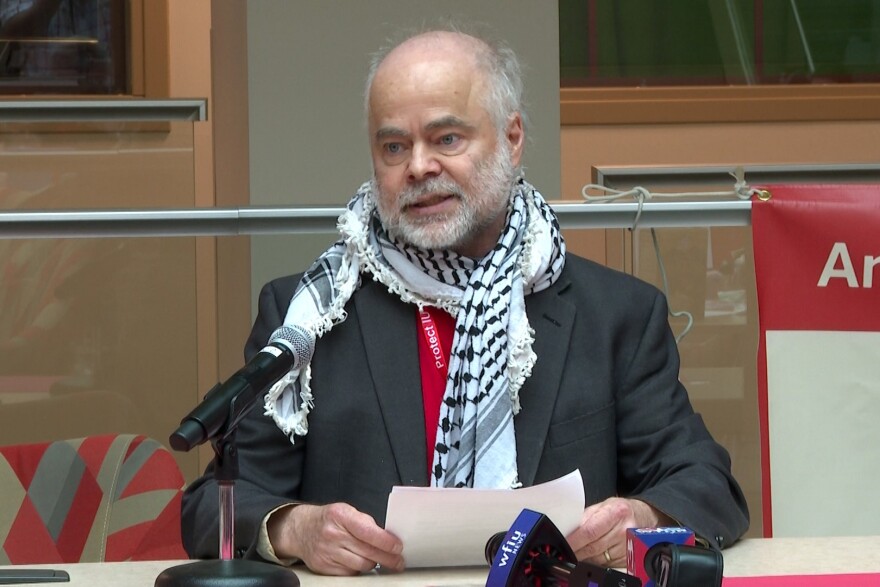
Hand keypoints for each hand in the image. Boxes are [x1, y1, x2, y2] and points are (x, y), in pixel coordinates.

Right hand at [267, 502, 404, 575]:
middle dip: (387, 558)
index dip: (386, 541)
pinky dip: (358, 568)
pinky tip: (360, 561)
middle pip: (367, 552)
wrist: (301, 529)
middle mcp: (332, 534)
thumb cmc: (328, 519)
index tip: (398, 547)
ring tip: (377, 558)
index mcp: (340, 515)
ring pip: (361, 565)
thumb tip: (388, 538)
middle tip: (398, 561)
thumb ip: (365, 523)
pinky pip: (350, 573)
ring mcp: (326, 552)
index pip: (368, 531)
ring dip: (373, 563)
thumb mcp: (346, 511)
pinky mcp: (323, 567)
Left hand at [565, 497, 669, 567]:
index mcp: (616, 512)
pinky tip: (593, 554)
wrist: (643, 517)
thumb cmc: (620, 510)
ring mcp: (628, 547)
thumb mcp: (603, 505)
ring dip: (585, 557)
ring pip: (598, 559)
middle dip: (576, 551)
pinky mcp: (629, 559)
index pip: (590, 531)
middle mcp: (624, 530)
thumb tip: (568, 530)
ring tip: (579, 550)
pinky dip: (595, 561)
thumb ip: (585, 517)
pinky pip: (606, 565)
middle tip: (565, 550)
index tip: (562, 544)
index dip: (574, 540)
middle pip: (593, 547)